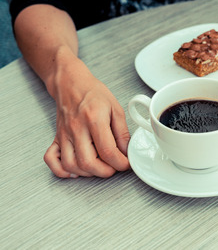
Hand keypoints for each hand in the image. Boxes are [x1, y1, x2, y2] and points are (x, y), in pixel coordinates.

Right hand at [43, 59, 129, 177]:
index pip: (107, 150)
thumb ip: (122, 132)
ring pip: (70, 165)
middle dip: (105, 171)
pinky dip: (62, 170)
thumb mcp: (116, 108)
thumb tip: (126, 151)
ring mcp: (64, 135)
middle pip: (87, 162)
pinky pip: (51, 160)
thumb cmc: (94, 94)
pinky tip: (75, 169)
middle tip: (114, 167)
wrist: (71, 83)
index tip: (126, 164)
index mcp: (94, 119)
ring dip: (87, 173)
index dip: (120, 162)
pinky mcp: (56, 138)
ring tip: (99, 166)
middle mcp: (76, 129)